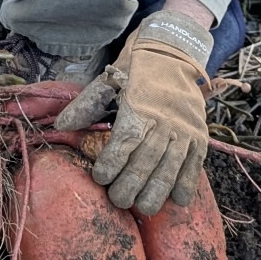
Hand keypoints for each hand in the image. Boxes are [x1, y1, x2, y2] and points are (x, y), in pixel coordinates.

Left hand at [55, 10, 210, 214]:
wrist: (174, 50)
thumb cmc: (136, 69)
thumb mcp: (108, 81)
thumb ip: (86, 105)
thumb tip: (61, 125)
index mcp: (138, 107)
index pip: (124, 143)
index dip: (111, 164)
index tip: (100, 177)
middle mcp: (163, 121)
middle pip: (145, 162)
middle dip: (129, 186)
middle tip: (117, 200)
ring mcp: (184, 129)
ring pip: (170, 168)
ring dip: (156, 192)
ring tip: (143, 208)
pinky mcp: (200, 134)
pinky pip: (195, 164)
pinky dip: (187, 184)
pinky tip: (177, 201)